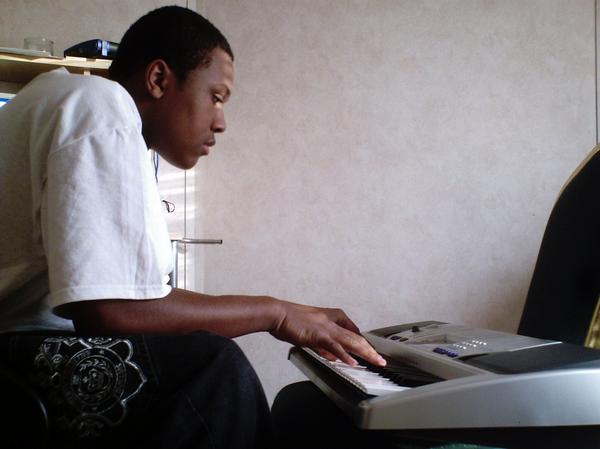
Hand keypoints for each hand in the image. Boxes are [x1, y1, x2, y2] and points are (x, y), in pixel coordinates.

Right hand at [270, 300, 385, 366]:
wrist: (278, 313)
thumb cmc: (291, 321)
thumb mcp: (311, 333)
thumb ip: (323, 346)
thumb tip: (334, 357)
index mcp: (332, 317)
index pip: (353, 331)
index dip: (364, 343)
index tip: (372, 353)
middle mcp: (332, 321)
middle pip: (356, 338)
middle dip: (370, 350)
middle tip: (381, 360)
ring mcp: (326, 328)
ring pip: (351, 341)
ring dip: (365, 353)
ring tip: (376, 361)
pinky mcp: (318, 335)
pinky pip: (335, 347)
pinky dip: (345, 355)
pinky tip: (353, 362)